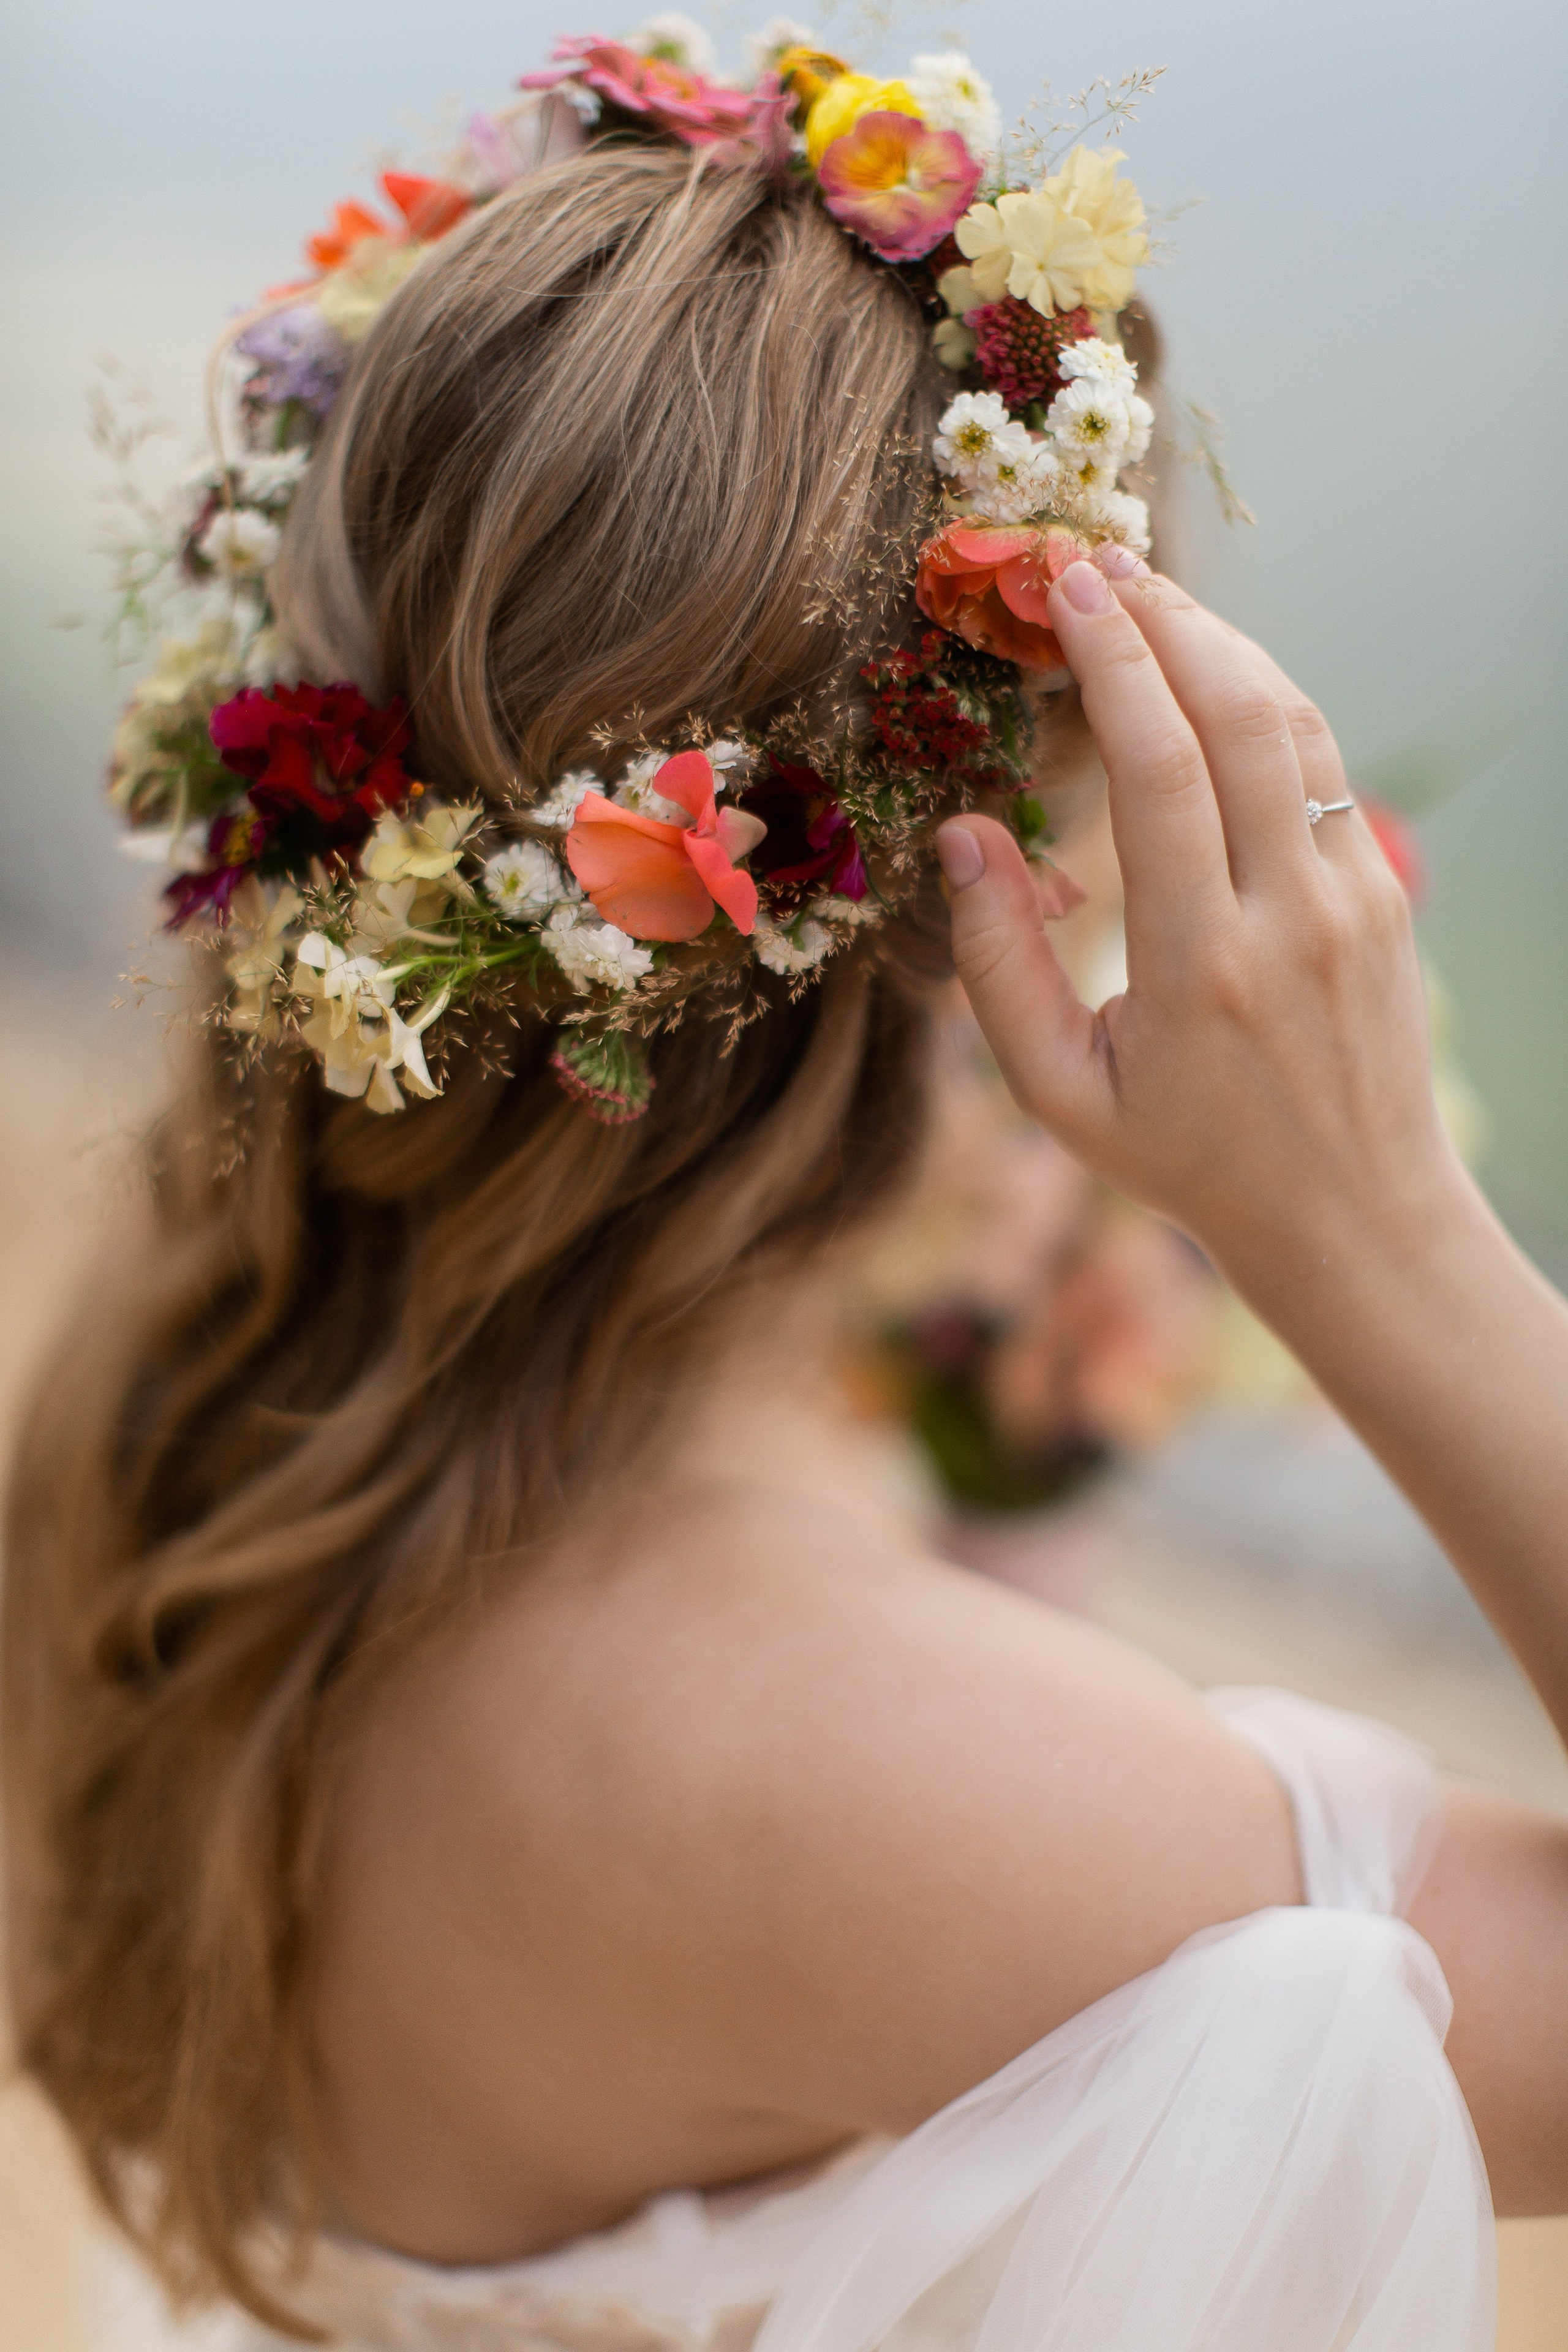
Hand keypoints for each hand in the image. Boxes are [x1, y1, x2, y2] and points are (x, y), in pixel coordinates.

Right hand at [936, 559, 1464, 1302]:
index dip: (1114, 662)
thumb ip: (998, 966)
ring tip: (1144, 599)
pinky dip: (1261, 696)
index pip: (1164, 770)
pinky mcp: (1379, 891)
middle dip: (1164, 621)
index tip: (1063, 589)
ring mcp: (1349, 895)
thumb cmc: (1188, 1161)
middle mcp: (1289, 915)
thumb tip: (964, 834)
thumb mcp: (1059, 1094)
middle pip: (1239, 715)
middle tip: (1092, 567)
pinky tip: (1208, 673)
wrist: (1353, 1217)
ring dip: (1220, 642)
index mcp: (1201, 965)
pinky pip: (1320, 763)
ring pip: (1293, 722)